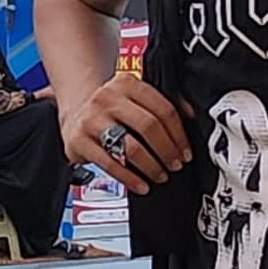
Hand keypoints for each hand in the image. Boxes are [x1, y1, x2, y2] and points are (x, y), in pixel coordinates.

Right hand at [64, 75, 190, 192]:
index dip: (179, 134)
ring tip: (161, 176)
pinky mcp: (79, 141)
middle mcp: (107, 97)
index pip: (162, 108)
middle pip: (148, 126)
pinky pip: (110, 164)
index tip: (186, 152)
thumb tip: (193, 116)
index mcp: (127, 83)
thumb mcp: (134, 98)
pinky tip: (141, 185)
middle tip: (175, 165)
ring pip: (130, 147)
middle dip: (167, 150)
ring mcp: (91, 119)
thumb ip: (161, 104)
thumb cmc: (111, 109)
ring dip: (151, 166)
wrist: (75, 113)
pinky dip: (130, 179)